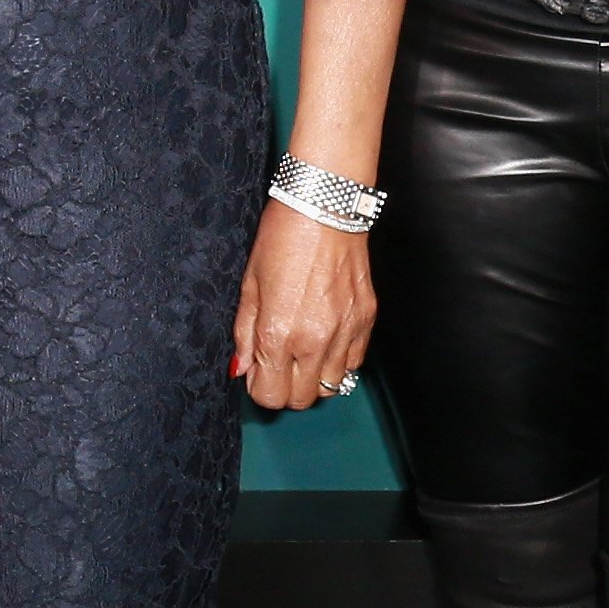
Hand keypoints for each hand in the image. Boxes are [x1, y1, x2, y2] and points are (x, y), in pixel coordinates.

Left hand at [231, 201, 374, 412]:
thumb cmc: (281, 240)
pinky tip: (326, 339)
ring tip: (304, 351)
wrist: (325, 208)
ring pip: (331, 387)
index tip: (259, 370)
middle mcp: (314, 340)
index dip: (259, 387)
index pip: (270, 395)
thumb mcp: (249, 287)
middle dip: (286, 387)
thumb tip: (242, 369)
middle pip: (301, 399)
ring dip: (314, 377)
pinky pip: (354, 363)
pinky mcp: (366, 320)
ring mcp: (345, 332)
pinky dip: (339, 361)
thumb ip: (245, 335)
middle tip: (279, 363)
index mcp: (278, 333)